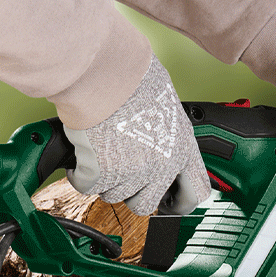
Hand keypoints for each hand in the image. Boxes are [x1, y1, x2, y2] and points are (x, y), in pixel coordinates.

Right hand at [63, 55, 211, 214]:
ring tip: (99, 151)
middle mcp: (162, 165)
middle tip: (119, 173)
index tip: (170, 203)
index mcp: (183, 148)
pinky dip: (79, 174)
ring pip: (113, 196)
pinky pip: (86, 186)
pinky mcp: (102, 173)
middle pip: (145, 204)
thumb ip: (165, 133)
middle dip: (130, 192)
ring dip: (103, 179)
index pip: (196, 192)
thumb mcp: (166, 105)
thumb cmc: (132, 77)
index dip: (181, 202)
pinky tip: (81, 156)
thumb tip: (157, 141)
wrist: (104, 71)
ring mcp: (132, 172)